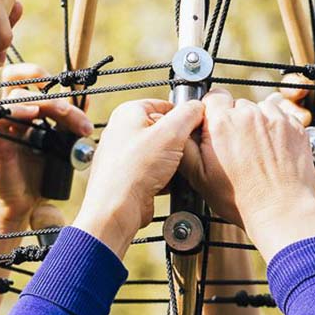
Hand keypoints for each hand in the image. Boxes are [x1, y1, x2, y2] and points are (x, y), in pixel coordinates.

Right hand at [0, 63, 93, 227]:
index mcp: (26, 111)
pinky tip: (34, 114)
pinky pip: (1, 111)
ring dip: (48, 100)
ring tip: (67, 115)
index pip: (30, 78)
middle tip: (69, 102)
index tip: (75, 91)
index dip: (48, 77)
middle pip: (18, 76)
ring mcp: (1, 123)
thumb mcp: (61, 145)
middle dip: (44, 79)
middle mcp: (11, 113)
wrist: (22, 205)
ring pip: (18, 93)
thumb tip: (86, 98)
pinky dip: (19, 108)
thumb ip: (69, 123)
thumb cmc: (40, 177)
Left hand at [73, 99, 204, 257]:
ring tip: (173, 170)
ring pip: (161, 153)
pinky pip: (154, 171)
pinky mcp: (129, 176)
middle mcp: (123, 131)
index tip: (194, 127)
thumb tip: (197, 107)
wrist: (117, 210)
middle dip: (178, 142)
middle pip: (163, 130)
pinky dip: (164, 177)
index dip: (183, 116)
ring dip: (173, 162)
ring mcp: (124, 155)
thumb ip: (188, 115)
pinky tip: (167, 183)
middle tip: (184, 152)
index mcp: (128, 113)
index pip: (164, 105)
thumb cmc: (134, 171)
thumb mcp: (170, 134)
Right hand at [181, 89, 314, 259]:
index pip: (213, 97)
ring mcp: (274, 118)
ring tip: (256, 152)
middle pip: (237, 105)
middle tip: (237, 148)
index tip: (216, 129)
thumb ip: (185, 148)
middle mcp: (248, 115)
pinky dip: (275, 129)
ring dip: (256, 124)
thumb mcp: (200, 178)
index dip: (213, 113)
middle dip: (235, 121)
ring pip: (259, 110)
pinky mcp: (294, 126)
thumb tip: (177, 131)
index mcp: (221, 124)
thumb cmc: (240, 200)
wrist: (280, 211)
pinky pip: (280, 117)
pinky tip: (272, 150)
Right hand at [275, 77, 314, 231]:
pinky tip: (281, 137)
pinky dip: (269, 133)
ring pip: (276, 115)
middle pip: (289, 99)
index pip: (310, 91)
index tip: (304, 89)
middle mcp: (310, 125)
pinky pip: (269, 139)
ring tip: (303, 125)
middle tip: (299, 101)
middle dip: (290, 94)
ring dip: (283, 113)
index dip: (304, 85)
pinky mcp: (281, 159)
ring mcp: (293, 142)